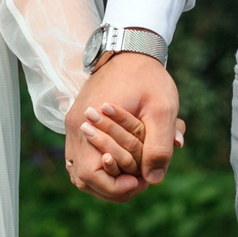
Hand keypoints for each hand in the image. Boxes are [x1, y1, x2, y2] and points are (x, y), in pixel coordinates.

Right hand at [63, 50, 180, 200]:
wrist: (130, 49)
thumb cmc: (148, 77)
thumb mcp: (162, 109)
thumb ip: (159, 146)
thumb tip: (153, 180)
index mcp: (91, 124)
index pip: (90, 175)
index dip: (115, 187)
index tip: (141, 180)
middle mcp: (76, 128)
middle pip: (83, 179)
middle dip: (112, 187)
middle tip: (140, 180)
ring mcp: (75, 126)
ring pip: (81, 171)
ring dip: (106, 179)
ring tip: (133, 174)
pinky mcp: (80, 123)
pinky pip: (84, 156)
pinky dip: (102, 165)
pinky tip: (124, 160)